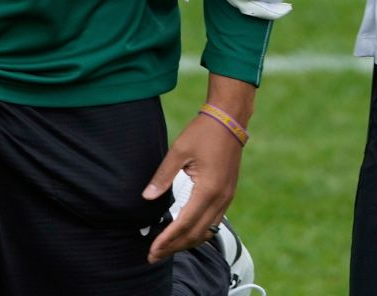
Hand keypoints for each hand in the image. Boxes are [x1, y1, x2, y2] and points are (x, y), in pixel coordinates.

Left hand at [140, 99, 245, 262]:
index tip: (152, 250)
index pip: (184, 224)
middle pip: (196, 234)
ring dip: (187, 243)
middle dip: (174, 247)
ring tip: (167, 248)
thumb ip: (162, 176)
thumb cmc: (203, 133)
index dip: (167, 240)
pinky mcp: (228, 194)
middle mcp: (220, 198)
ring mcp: (227, 198)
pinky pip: (214, 222)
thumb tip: (147, 197)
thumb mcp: (178, 152)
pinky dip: (198, 232)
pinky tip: (185, 233)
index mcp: (207, 189)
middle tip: (154, 256)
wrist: (229, 120)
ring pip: (207, 231)